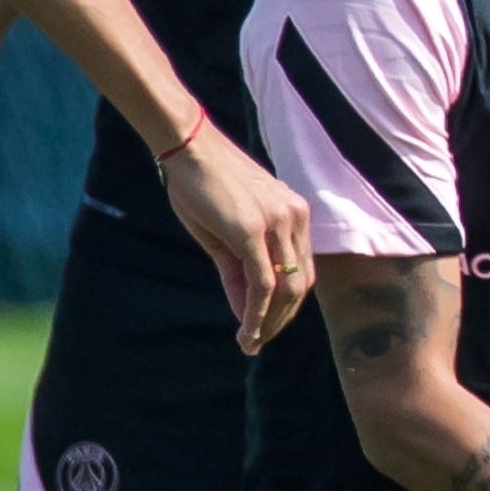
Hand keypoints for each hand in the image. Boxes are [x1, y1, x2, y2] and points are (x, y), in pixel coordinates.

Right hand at [161, 128, 317, 354]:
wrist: (188, 148)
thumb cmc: (203, 186)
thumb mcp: (225, 232)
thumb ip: (238, 271)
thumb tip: (246, 312)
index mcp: (294, 214)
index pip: (301, 271)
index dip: (286, 306)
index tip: (266, 327)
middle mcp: (294, 217)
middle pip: (300, 284)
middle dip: (280, 320)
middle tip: (257, 342)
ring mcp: (277, 222)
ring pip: (286, 289)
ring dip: (269, 322)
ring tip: (250, 342)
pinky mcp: (253, 230)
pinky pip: (263, 284)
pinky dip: (256, 313)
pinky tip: (246, 331)